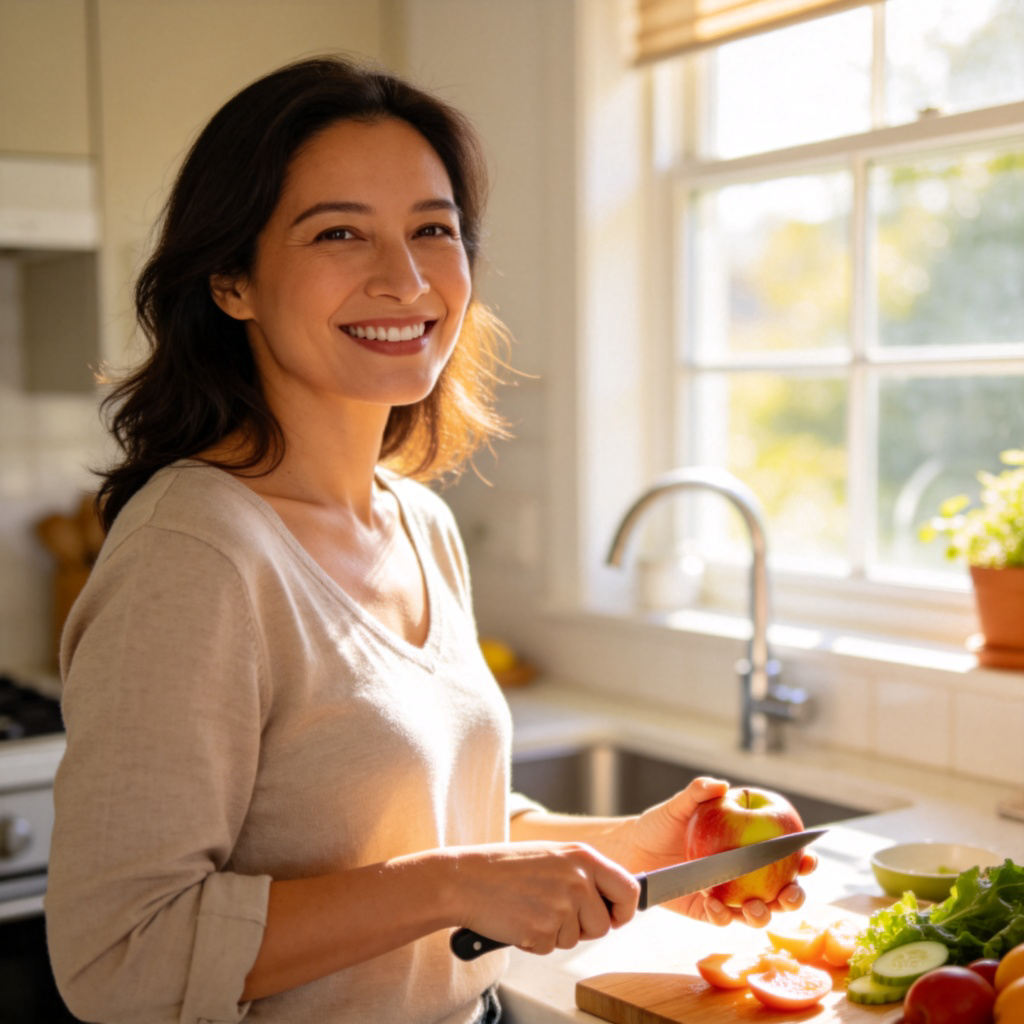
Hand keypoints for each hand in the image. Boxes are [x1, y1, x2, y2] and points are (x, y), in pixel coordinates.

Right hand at [452, 842, 640, 954]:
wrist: (466, 878)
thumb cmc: (505, 867)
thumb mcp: (553, 856)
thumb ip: (583, 873)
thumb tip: (613, 898)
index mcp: (583, 857)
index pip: (628, 889)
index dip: (625, 909)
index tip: (616, 916)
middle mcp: (577, 880)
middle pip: (603, 925)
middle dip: (583, 928)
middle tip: (556, 913)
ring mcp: (561, 906)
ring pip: (575, 940)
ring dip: (555, 933)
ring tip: (531, 908)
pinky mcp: (542, 930)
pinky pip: (549, 948)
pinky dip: (534, 941)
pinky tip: (519, 918)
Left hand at [612, 776, 816, 928]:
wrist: (633, 850)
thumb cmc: (661, 823)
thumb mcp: (679, 806)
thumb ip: (699, 792)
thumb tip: (721, 784)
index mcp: (747, 845)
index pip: (783, 853)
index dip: (802, 859)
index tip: (808, 859)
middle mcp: (744, 874)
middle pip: (781, 890)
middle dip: (794, 897)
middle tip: (790, 893)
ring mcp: (728, 895)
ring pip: (758, 912)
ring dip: (763, 914)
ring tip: (754, 907)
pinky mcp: (707, 911)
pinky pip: (723, 919)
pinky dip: (723, 916)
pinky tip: (715, 906)